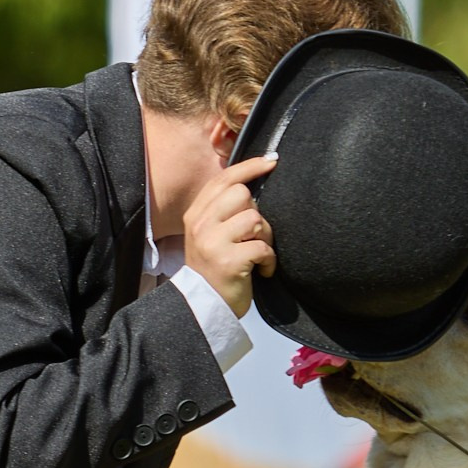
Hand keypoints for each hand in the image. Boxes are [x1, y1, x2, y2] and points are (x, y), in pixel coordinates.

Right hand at [183, 154, 278, 316]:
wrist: (202, 307)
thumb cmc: (213, 269)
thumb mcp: (208, 234)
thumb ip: (222, 210)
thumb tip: (251, 184)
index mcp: (196, 214)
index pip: (224, 179)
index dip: (250, 167)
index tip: (271, 160)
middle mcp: (201, 224)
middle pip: (242, 194)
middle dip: (256, 213)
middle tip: (254, 235)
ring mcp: (213, 242)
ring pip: (255, 219)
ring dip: (266, 238)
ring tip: (258, 254)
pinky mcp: (229, 261)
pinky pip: (262, 247)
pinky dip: (269, 260)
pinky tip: (262, 270)